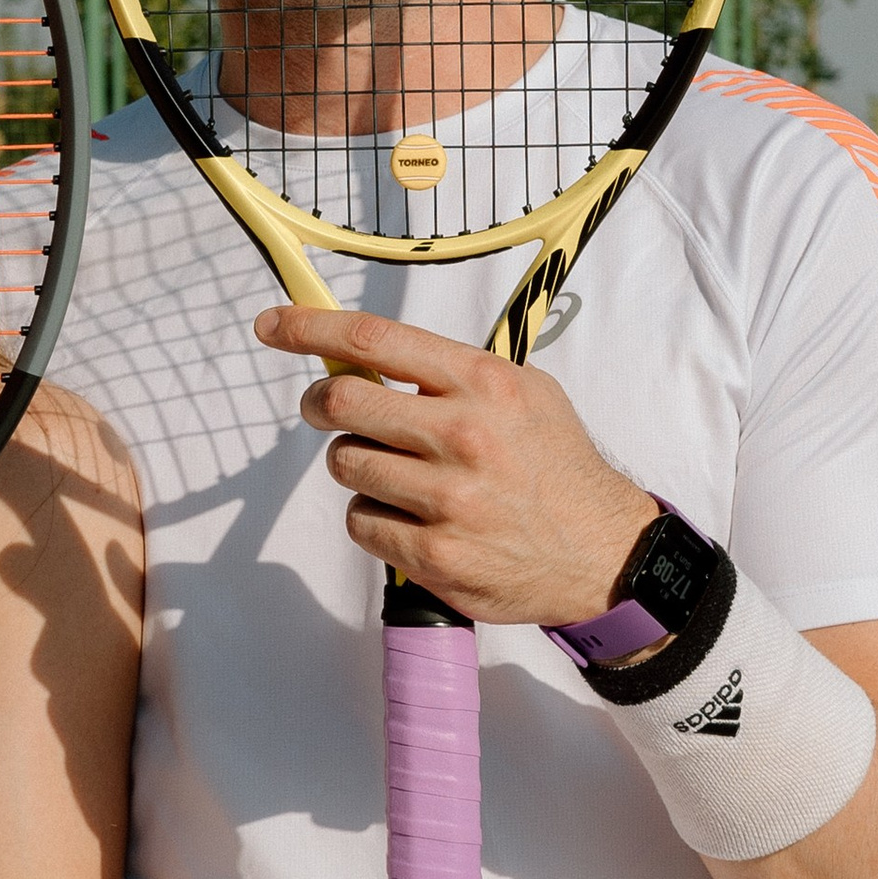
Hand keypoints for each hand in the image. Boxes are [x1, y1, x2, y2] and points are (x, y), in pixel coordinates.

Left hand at [255, 306, 653, 630]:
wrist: (604, 553)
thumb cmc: (555, 467)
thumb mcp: (523, 393)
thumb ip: (449, 372)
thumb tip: (361, 353)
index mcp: (482, 383)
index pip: (373, 339)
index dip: (309, 327)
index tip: (273, 324)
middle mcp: (462, 435)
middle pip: (341, 401)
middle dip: (319, 402)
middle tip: (325, 408)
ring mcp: (447, 498)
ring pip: (345, 464)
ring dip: (356, 466)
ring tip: (398, 475)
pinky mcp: (433, 552)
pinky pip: (361, 521)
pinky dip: (374, 518)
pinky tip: (412, 518)